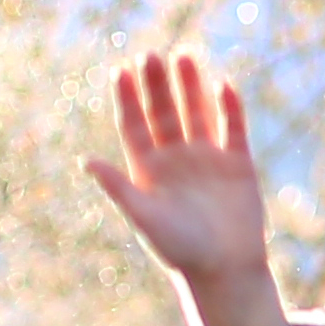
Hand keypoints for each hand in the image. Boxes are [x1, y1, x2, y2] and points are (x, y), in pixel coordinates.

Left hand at [89, 51, 288, 325]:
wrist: (226, 270)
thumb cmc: (181, 250)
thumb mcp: (145, 218)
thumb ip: (119, 189)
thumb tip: (86, 162)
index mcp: (148, 170)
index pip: (134, 125)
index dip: (128, 99)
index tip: (122, 70)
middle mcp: (175, 159)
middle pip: (164, 112)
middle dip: (158, 85)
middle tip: (152, 55)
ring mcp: (207, 159)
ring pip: (197, 113)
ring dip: (191, 87)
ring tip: (185, 56)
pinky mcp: (238, 165)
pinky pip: (232, 129)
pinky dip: (230, 108)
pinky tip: (224, 85)